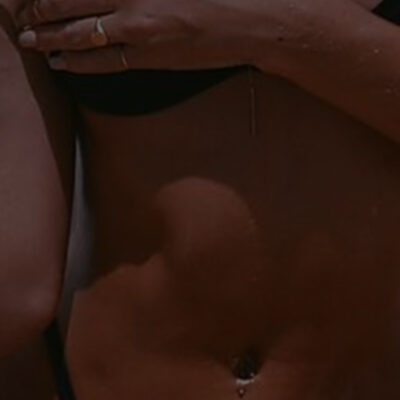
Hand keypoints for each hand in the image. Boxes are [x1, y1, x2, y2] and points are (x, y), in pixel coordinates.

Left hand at [15, 0, 312, 73]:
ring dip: (51, 37)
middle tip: (21, 13)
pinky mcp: (149, 58)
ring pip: (80, 34)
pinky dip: (77, 62)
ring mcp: (137, 31)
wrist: (246, 21)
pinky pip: (103, 63)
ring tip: (32, 40)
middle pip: (68, 2)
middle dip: (39, 9)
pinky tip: (60, 63)